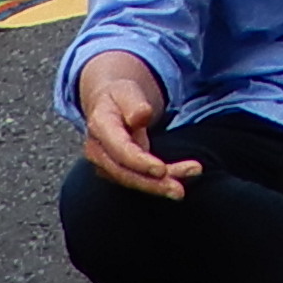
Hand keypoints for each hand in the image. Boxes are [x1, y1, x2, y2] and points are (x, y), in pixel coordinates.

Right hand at [75, 53, 194, 197]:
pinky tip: (182, 177)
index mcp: (99, 126)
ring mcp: (107, 165)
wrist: (107, 106)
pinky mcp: (119, 172)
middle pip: (125, 174)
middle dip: (153, 184)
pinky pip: (141, 179)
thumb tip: (142, 115)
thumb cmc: (119, 97)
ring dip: (161, 186)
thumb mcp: (126, 91)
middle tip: (179, 191)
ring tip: (184, 188)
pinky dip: (162, 181)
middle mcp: (98, 151)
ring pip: (135, 180)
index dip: (140, 162)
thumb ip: (133, 102)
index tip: (162, 169)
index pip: (119, 150)